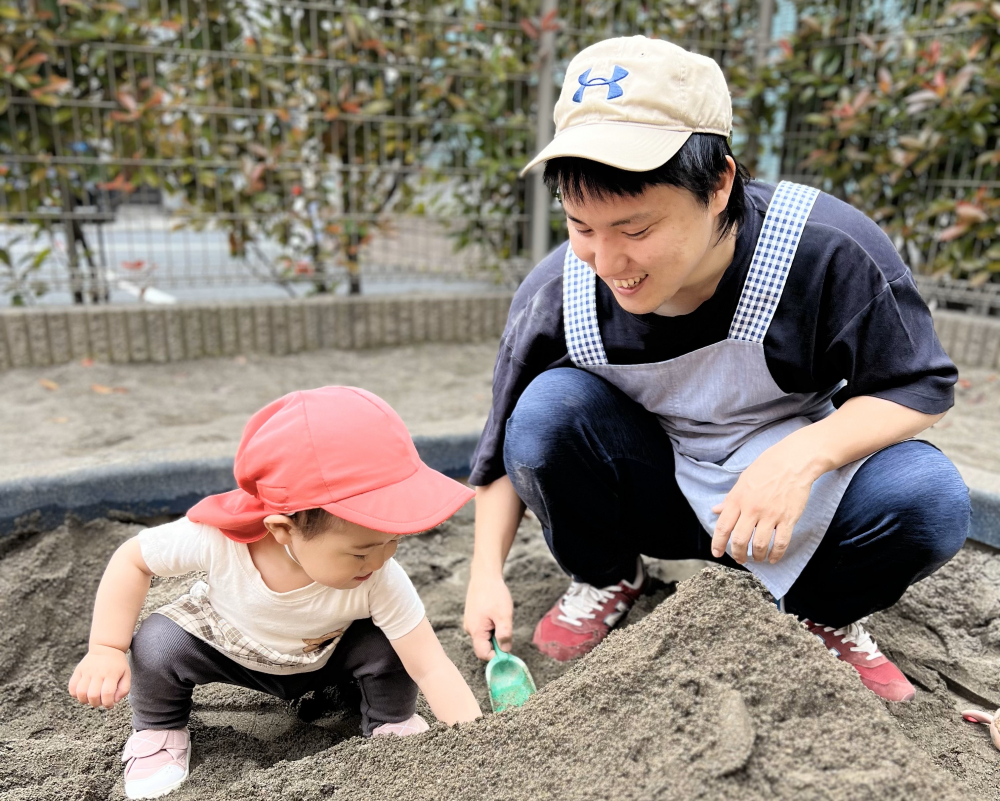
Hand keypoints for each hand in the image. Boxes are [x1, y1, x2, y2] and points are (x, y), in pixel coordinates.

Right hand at [68, 645, 130, 708]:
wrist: (107, 647)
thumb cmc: (117, 665)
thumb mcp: (126, 674)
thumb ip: (124, 689)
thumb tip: (114, 701)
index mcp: (111, 674)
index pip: (107, 694)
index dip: (107, 704)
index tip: (109, 705)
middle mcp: (98, 672)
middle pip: (93, 695)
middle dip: (96, 704)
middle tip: (100, 701)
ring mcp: (86, 671)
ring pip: (80, 693)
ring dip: (85, 700)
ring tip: (91, 698)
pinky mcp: (78, 670)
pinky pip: (72, 687)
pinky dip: (75, 694)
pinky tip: (83, 693)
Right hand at [463, 569, 513, 660]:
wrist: (484, 575)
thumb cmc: (494, 594)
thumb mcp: (504, 615)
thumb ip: (504, 635)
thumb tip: (505, 651)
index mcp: (476, 631)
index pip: (483, 654)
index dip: (496, 655)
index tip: (507, 646)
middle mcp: (469, 629)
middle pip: (485, 646)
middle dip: (497, 641)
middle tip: (504, 624)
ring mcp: (470, 622)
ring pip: (485, 636)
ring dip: (495, 631)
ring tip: (499, 615)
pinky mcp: (472, 617)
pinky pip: (483, 628)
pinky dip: (491, 624)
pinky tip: (495, 612)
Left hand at [710, 441, 816, 564]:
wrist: (793, 461)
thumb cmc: (767, 467)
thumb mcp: (743, 480)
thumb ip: (730, 498)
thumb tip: (716, 510)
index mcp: (738, 499)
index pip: (723, 526)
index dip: (717, 543)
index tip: (716, 553)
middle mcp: (752, 509)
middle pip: (739, 540)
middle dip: (737, 554)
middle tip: (739, 559)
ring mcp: (771, 515)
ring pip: (759, 545)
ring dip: (756, 556)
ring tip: (756, 558)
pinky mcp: (788, 519)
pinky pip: (781, 543)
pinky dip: (776, 554)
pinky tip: (772, 558)